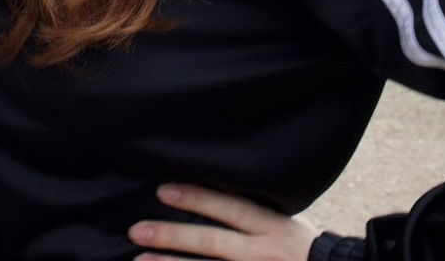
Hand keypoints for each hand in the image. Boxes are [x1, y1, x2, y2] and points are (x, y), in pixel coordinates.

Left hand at [128, 184, 317, 260]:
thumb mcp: (287, 224)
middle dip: (173, 236)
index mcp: (273, 228)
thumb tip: (215, 196)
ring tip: (140, 260)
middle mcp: (263, 253)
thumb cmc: (306, 250)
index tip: (163, 190)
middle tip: (138, 230)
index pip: (230, 208)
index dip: (197, 198)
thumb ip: (255, 215)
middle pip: (213, 243)